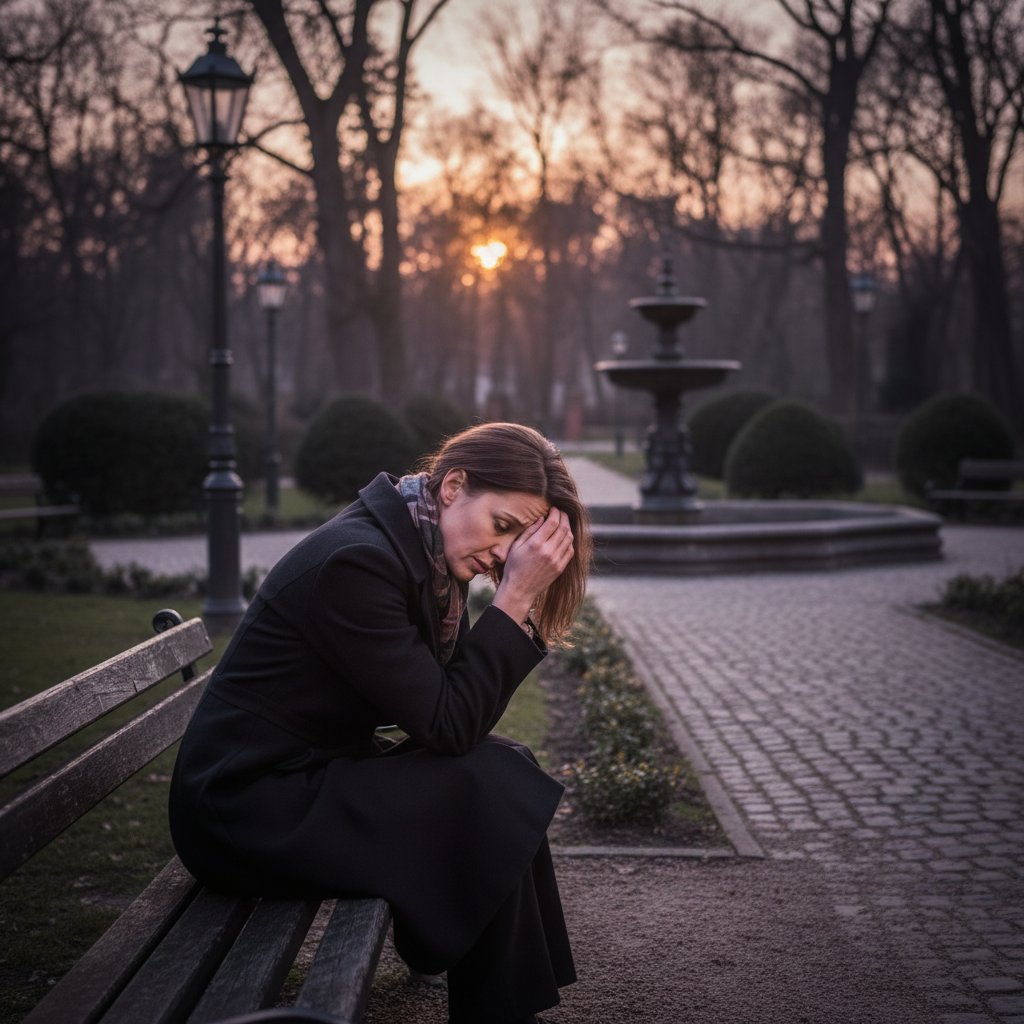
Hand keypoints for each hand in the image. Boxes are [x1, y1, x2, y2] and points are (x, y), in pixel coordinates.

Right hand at [492, 507, 573, 625]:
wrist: (519, 590)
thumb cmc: (513, 567)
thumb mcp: (516, 546)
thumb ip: (530, 531)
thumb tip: (542, 518)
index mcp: (536, 544)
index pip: (552, 522)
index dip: (555, 512)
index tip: (554, 508)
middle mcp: (548, 551)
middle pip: (563, 528)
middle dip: (563, 517)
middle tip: (560, 513)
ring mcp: (556, 560)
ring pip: (569, 538)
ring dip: (568, 528)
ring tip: (563, 523)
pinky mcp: (560, 568)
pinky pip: (570, 550)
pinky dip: (569, 541)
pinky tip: (564, 538)